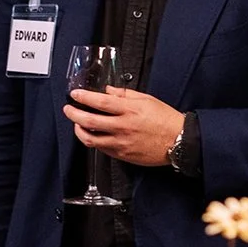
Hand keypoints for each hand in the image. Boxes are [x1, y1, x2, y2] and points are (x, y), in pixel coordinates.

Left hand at [65, 86, 185, 167]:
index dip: (84, 97)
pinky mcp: (122, 155)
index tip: (75, 94)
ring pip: (91, 138)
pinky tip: (92, 134)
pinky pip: (101, 148)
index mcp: (130, 110)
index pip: (100, 102)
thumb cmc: (166, 120)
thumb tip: (108, 91)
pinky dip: (93, 140)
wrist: (179, 141)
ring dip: (79, 130)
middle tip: (68, 109)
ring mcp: (121, 143)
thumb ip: (125, 94)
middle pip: (89, 121)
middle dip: (74, 114)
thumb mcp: (147, 100)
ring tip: (77, 124)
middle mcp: (123, 127)